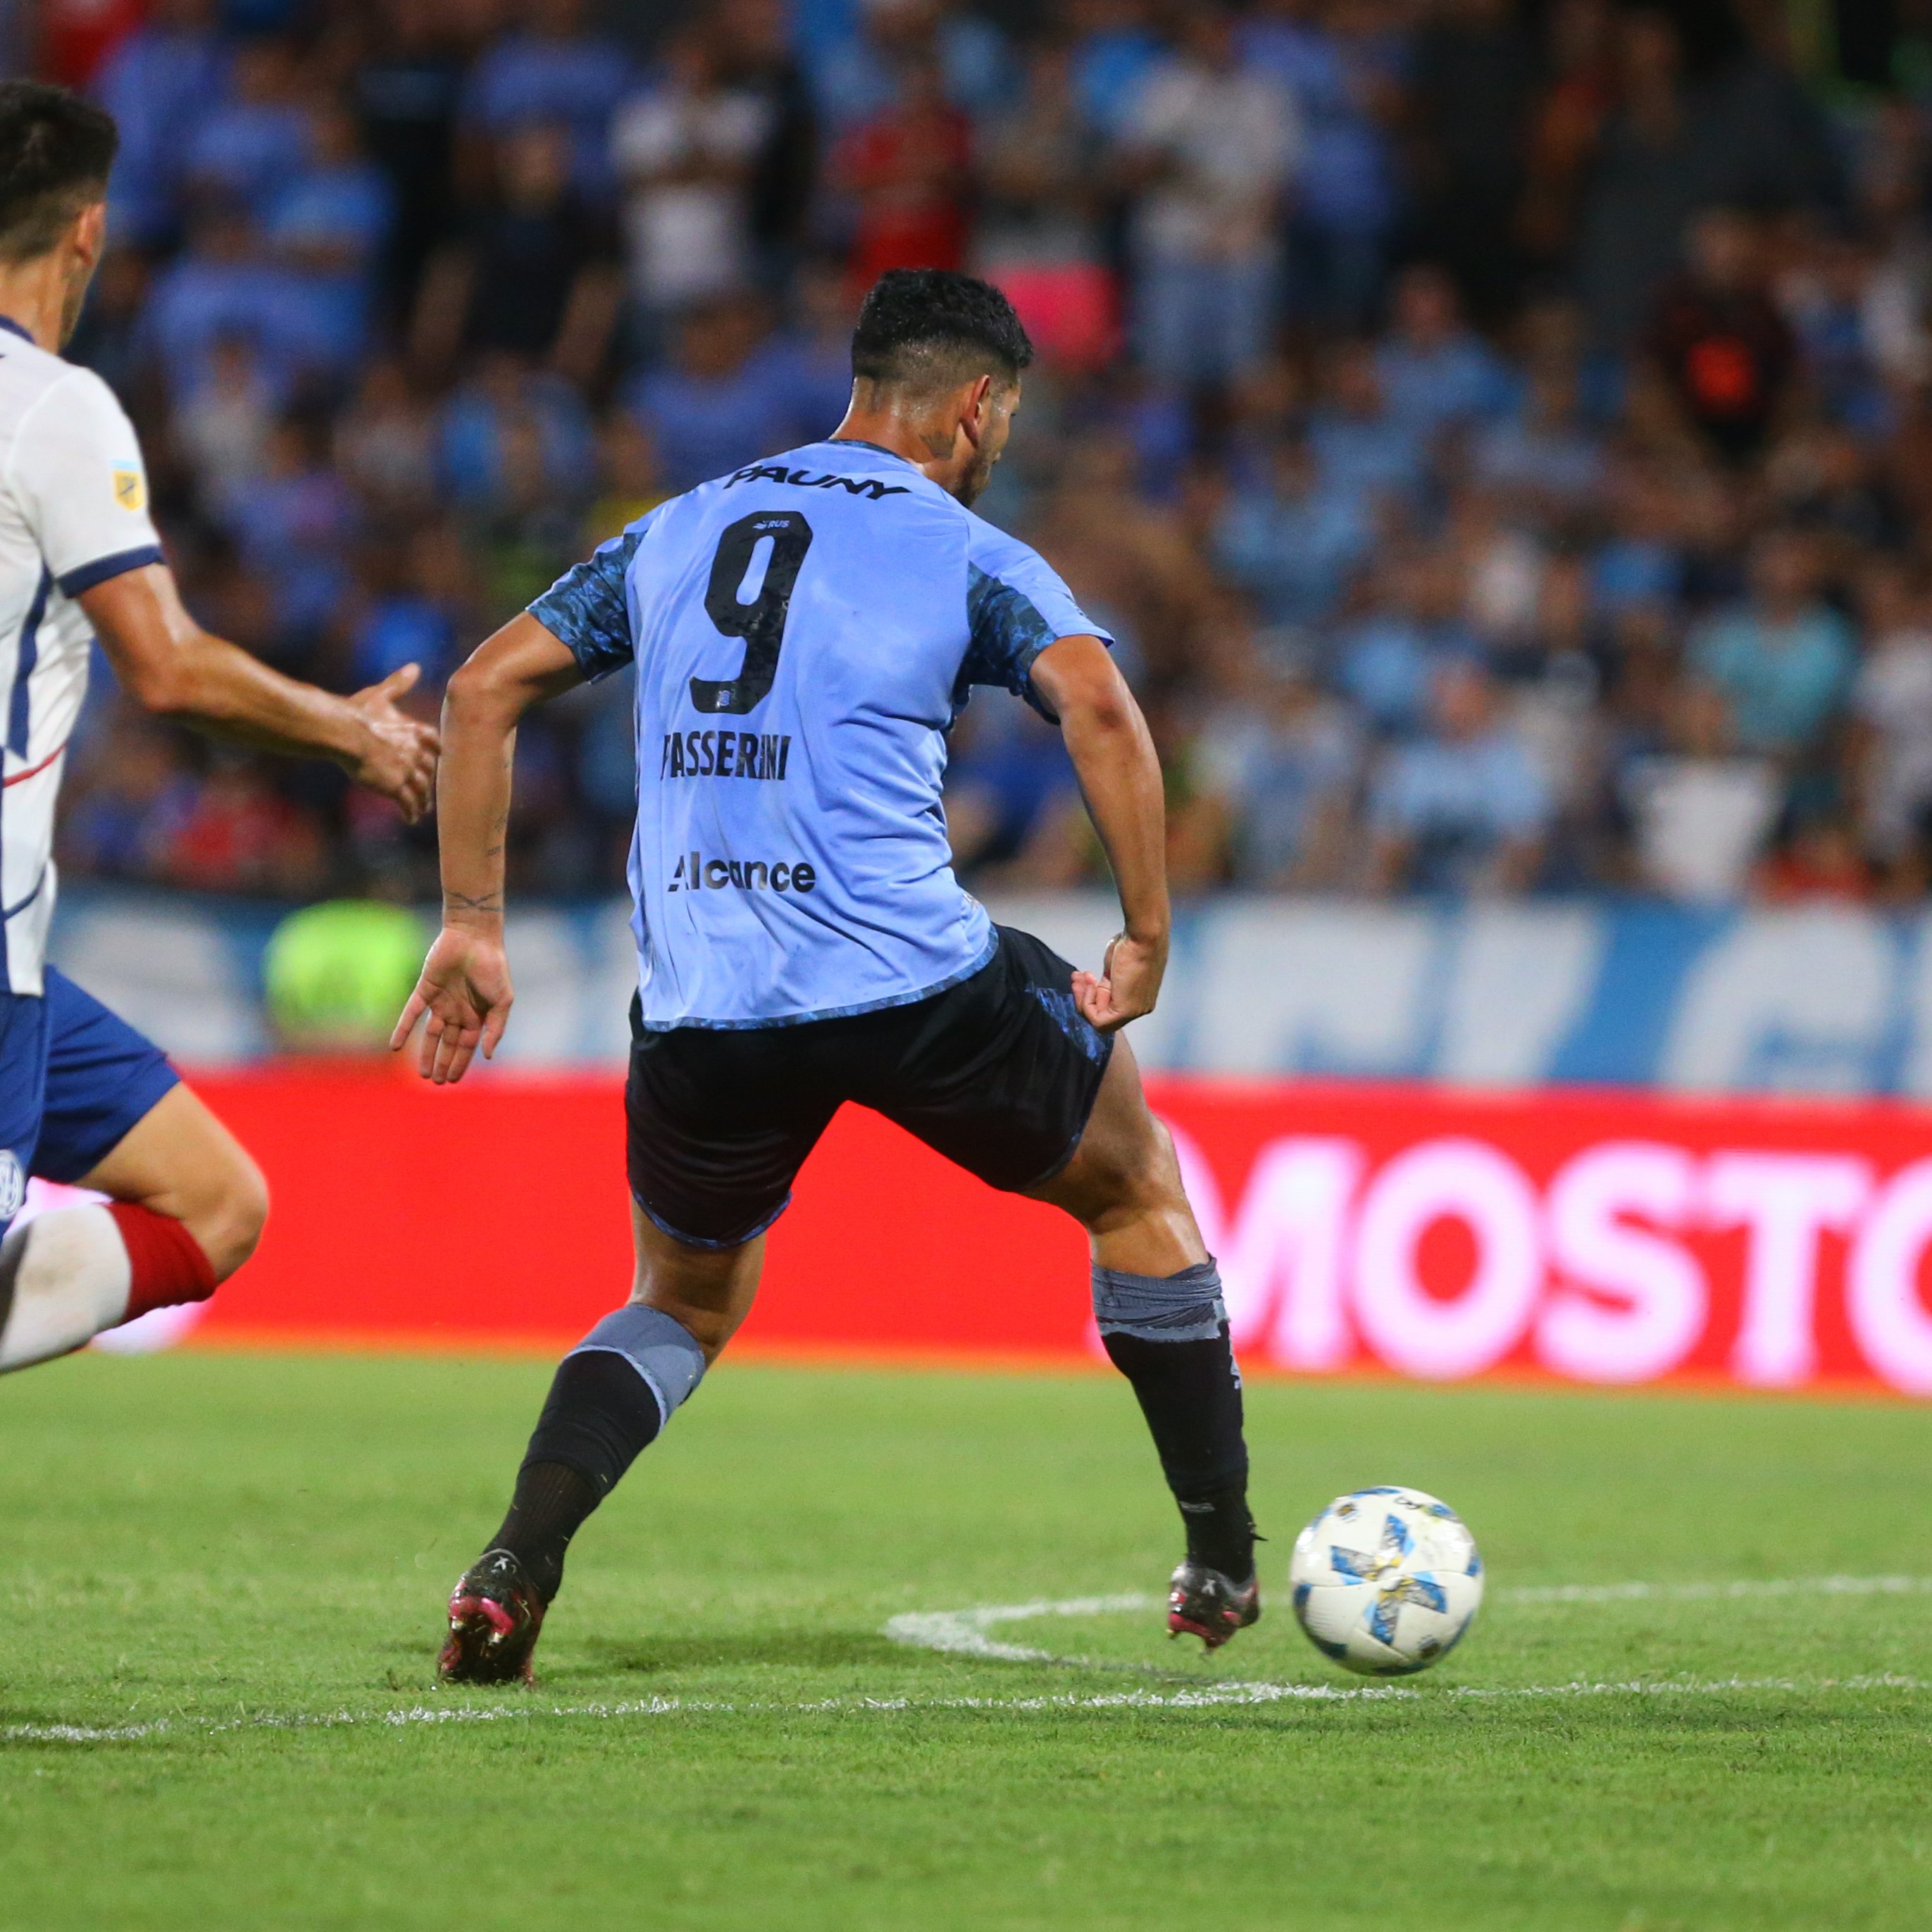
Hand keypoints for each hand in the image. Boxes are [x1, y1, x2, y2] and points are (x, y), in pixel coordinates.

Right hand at [345, 664, 439, 823]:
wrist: (345, 734)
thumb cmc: (358, 713)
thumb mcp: (381, 695)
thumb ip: (398, 684)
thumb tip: (415, 666)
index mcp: (413, 730)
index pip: (434, 742)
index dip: (436, 752)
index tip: (438, 759)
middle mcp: (416, 752)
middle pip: (429, 769)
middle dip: (428, 780)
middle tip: (428, 789)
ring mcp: (407, 771)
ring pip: (421, 789)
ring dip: (423, 800)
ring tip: (422, 809)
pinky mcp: (396, 787)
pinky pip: (408, 803)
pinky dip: (411, 812)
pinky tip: (411, 820)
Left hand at [390, 924, 513, 1083]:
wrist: (474, 938)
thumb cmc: (493, 968)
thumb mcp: (502, 1001)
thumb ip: (495, 1029)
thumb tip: (486, 1056)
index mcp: (477, 1015)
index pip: (466, 1046)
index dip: (459, 1063)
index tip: (452, 1080)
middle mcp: (457, 1011)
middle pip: (447, 1043)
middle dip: (442, 1062)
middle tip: (436, 1082)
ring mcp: (440, 1001)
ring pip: (430, 1034)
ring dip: (425, 1053)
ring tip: (422, 1074)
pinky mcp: (424, 990)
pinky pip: (411, 1013)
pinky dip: (402, 1029)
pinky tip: (394, 1046)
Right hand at [1071, 930, 1165, 1033]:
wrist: (1143, 937)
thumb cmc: (1132, 944)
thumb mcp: (1114, 967)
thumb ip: (1107, 983)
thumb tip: (1095, 988)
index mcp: (1137, 998)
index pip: (1109, 1009)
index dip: (1091, 996)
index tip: (1085, 977)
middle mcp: (1138, 1008)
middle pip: (1103, 1017)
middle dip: (1084, 998)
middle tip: (1077, 979)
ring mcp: (1134, 1011)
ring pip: (1100, 1022)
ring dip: (1083, 1001)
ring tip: (1080, 980)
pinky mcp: (1127, 1010)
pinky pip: (1099, 1021)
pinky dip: (1088, 1005)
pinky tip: (1090, 986)